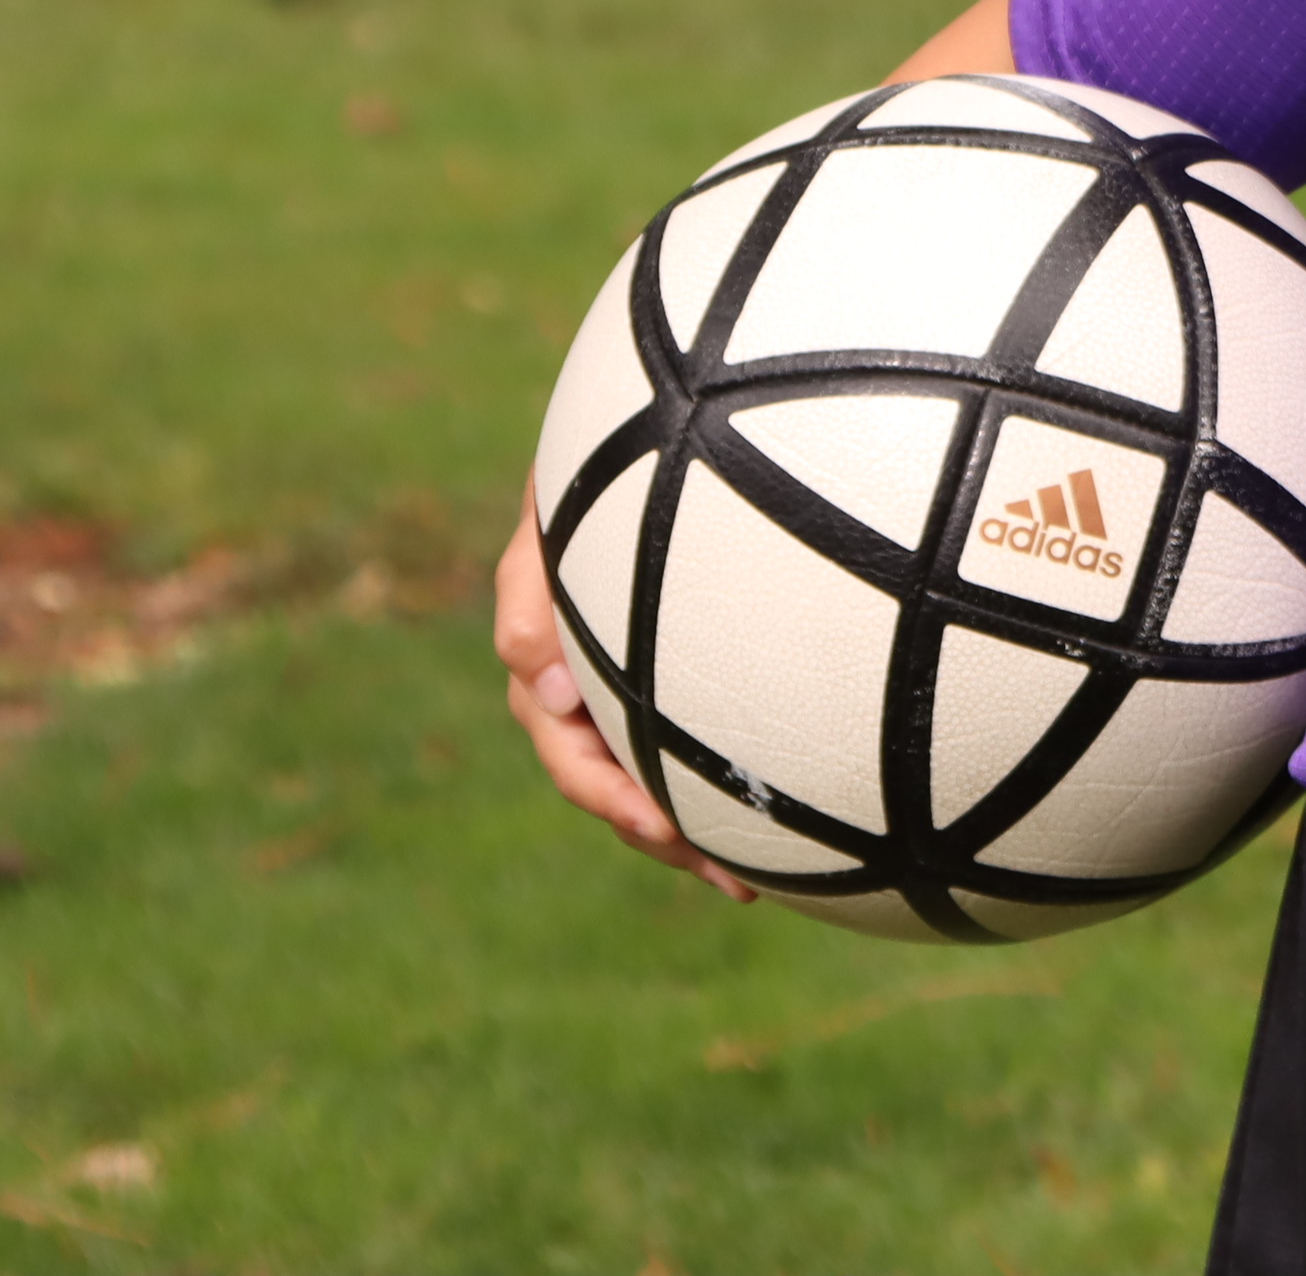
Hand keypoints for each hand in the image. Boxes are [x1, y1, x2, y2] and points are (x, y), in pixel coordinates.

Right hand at [493, 481, 753, 901]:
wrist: (660, 428)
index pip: (568, 747)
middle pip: (615, 781)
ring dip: (693, 828)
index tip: (657, 824)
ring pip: (653, 774)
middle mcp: (587, 680)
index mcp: (551, 656)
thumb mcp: (552, 512)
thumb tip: (540, 689)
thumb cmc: (599, 464)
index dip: (608, 794)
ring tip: (749, 876)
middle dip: (664, 834)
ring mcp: (630, 679)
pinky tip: (776, 813)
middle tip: (729, 877)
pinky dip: (720, 780)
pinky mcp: (680, 671)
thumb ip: (528, 591)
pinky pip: (693, 738)